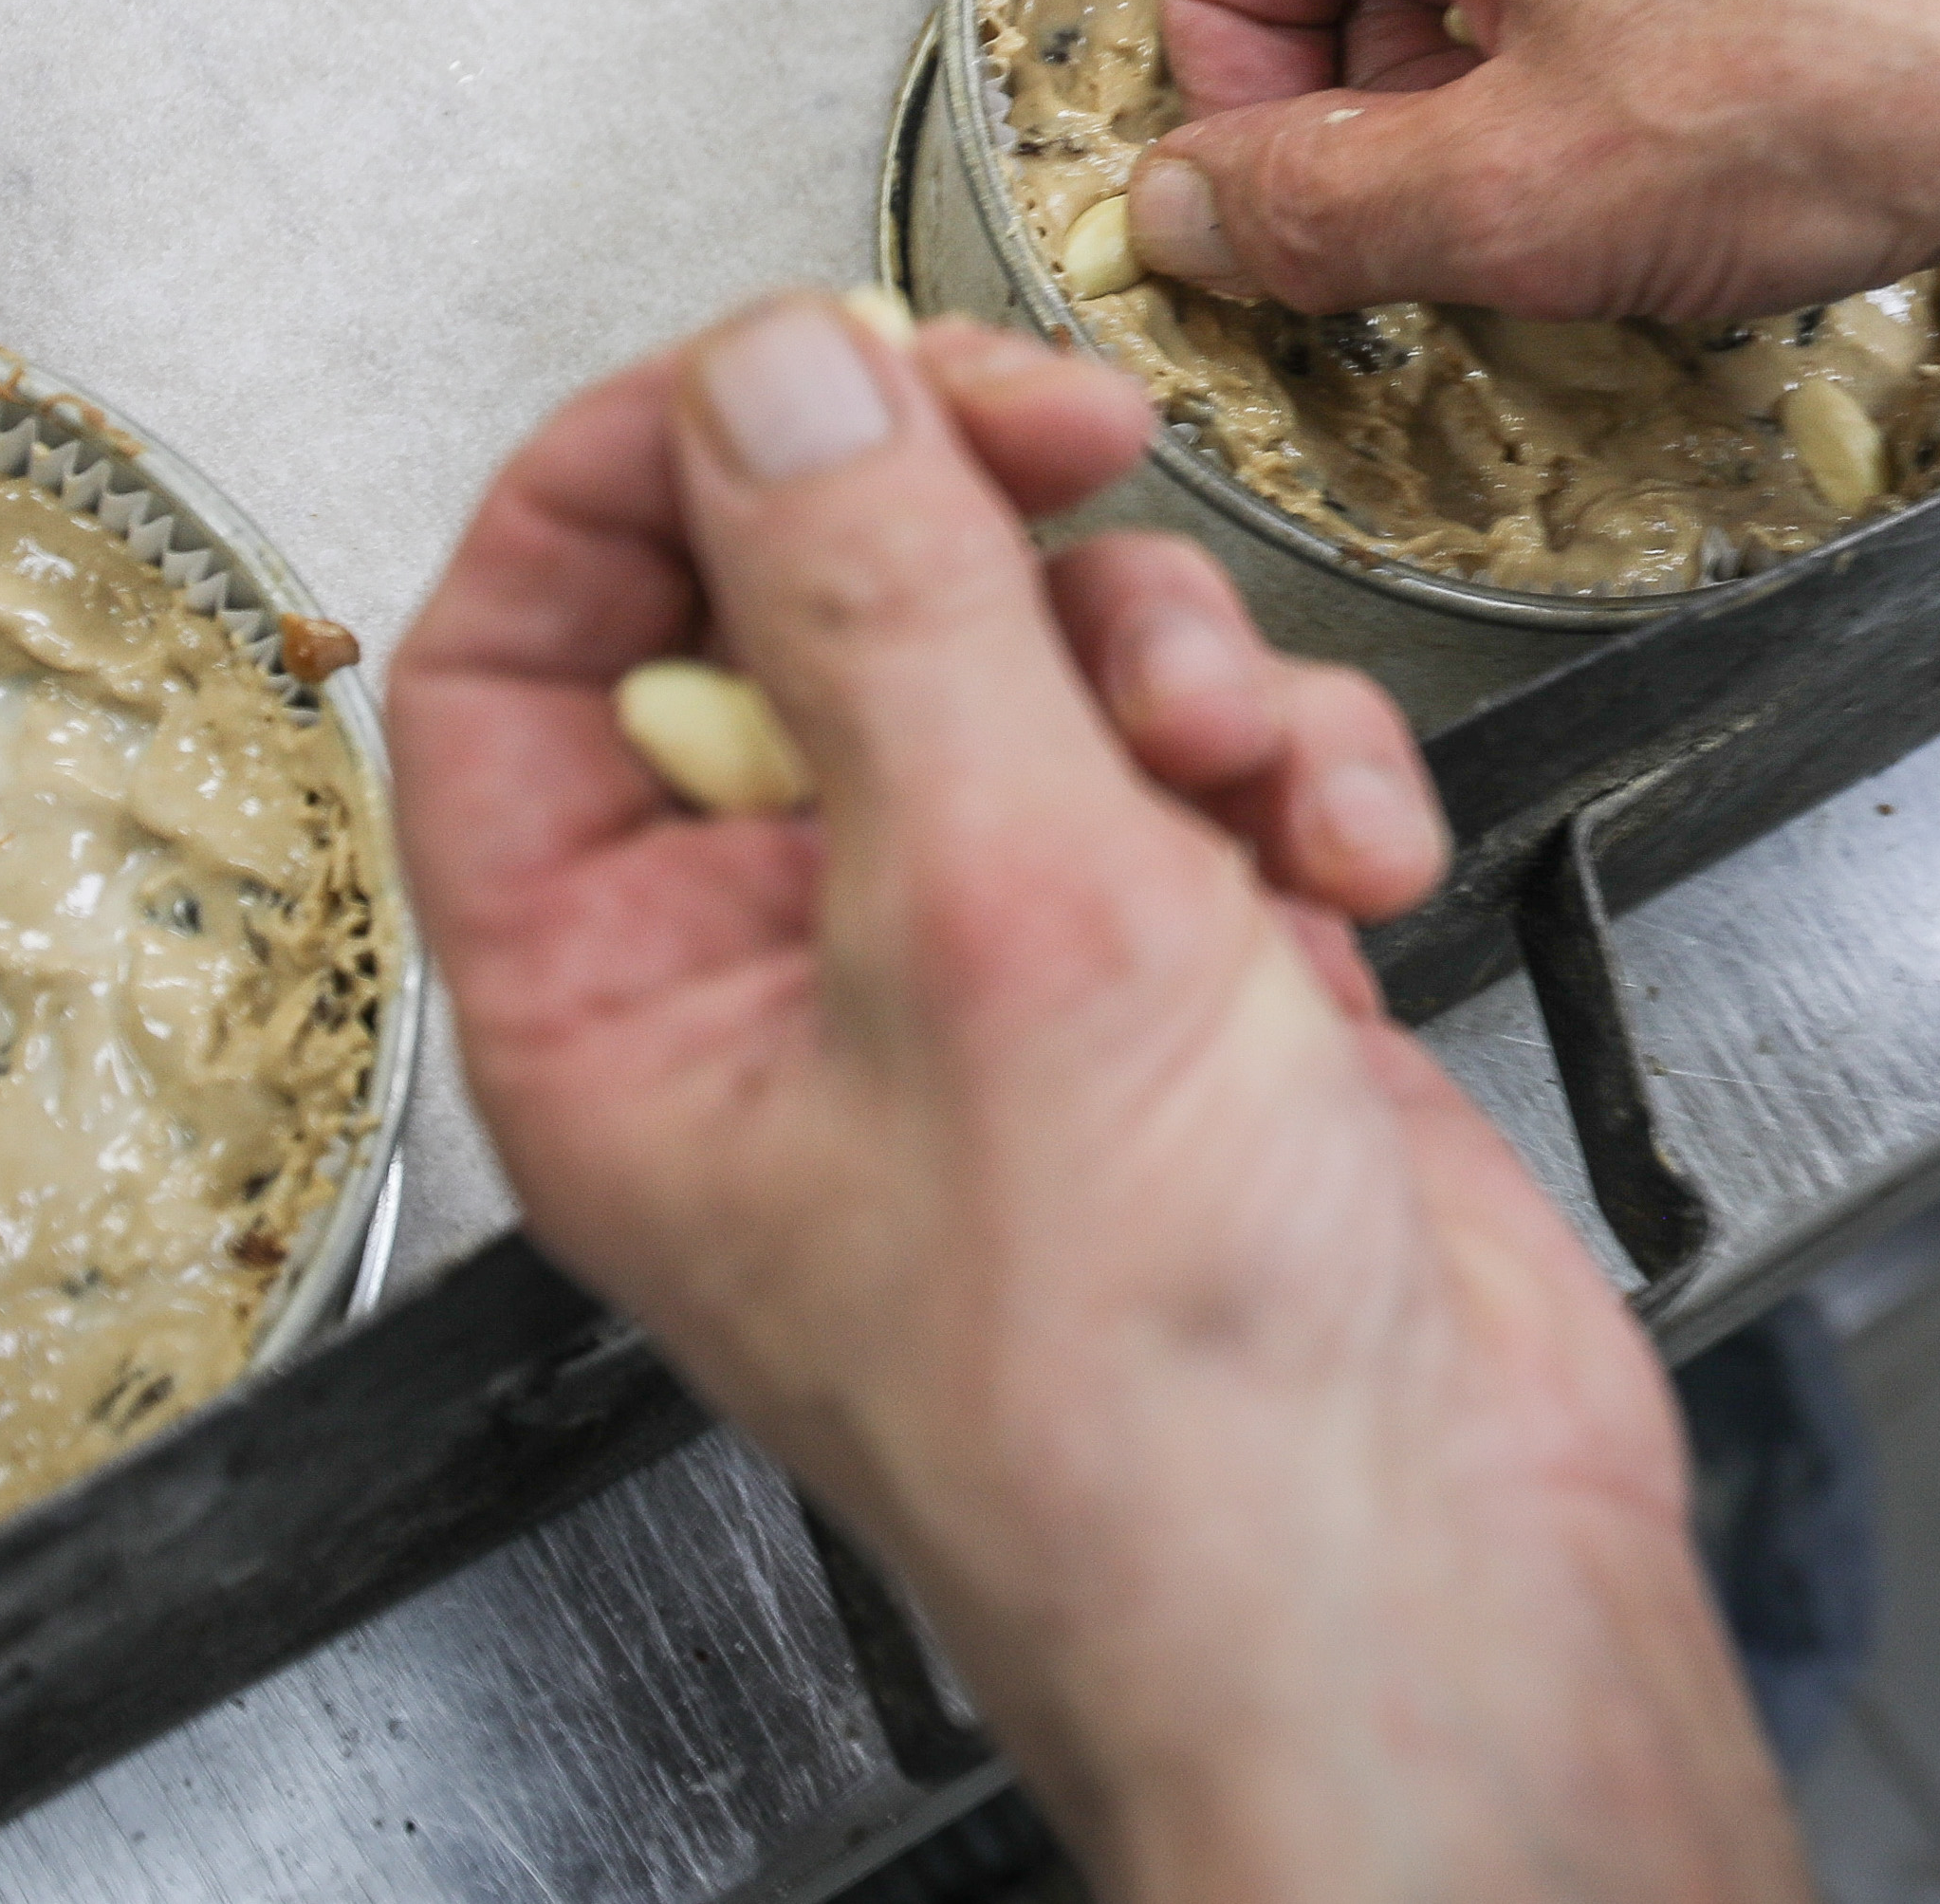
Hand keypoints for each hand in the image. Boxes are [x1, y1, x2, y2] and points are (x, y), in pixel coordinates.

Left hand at [395, 297, 1800, 1903]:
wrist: (1414, 1574)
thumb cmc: (1145, 1393)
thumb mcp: (989, 905)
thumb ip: (882, 601)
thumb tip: (768, 376)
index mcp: (621, 988)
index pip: (525, 638)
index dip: (651, 468)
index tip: (816, 365)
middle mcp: (785, 968)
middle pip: (814, 605)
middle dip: (977, 529)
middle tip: (1076, 450)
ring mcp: (993, 974)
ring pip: (1043, 660)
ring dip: (1176, 666)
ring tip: (1239, 769)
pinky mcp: (1186, 981)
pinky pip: (1213, 767)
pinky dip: (1302, 778)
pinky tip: (1351, 874)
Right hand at [1132, 0, 1939, 316]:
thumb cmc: (1835, 77)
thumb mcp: (1511, 192)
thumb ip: (1317, 207)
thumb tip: (1185, 211)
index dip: (1222, 22)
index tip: (1263, 157)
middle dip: (1356, 78)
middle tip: (1402, 214)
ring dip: (1482, 94)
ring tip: (1543, 213)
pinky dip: (1601, 84)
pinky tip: (1666, 188)